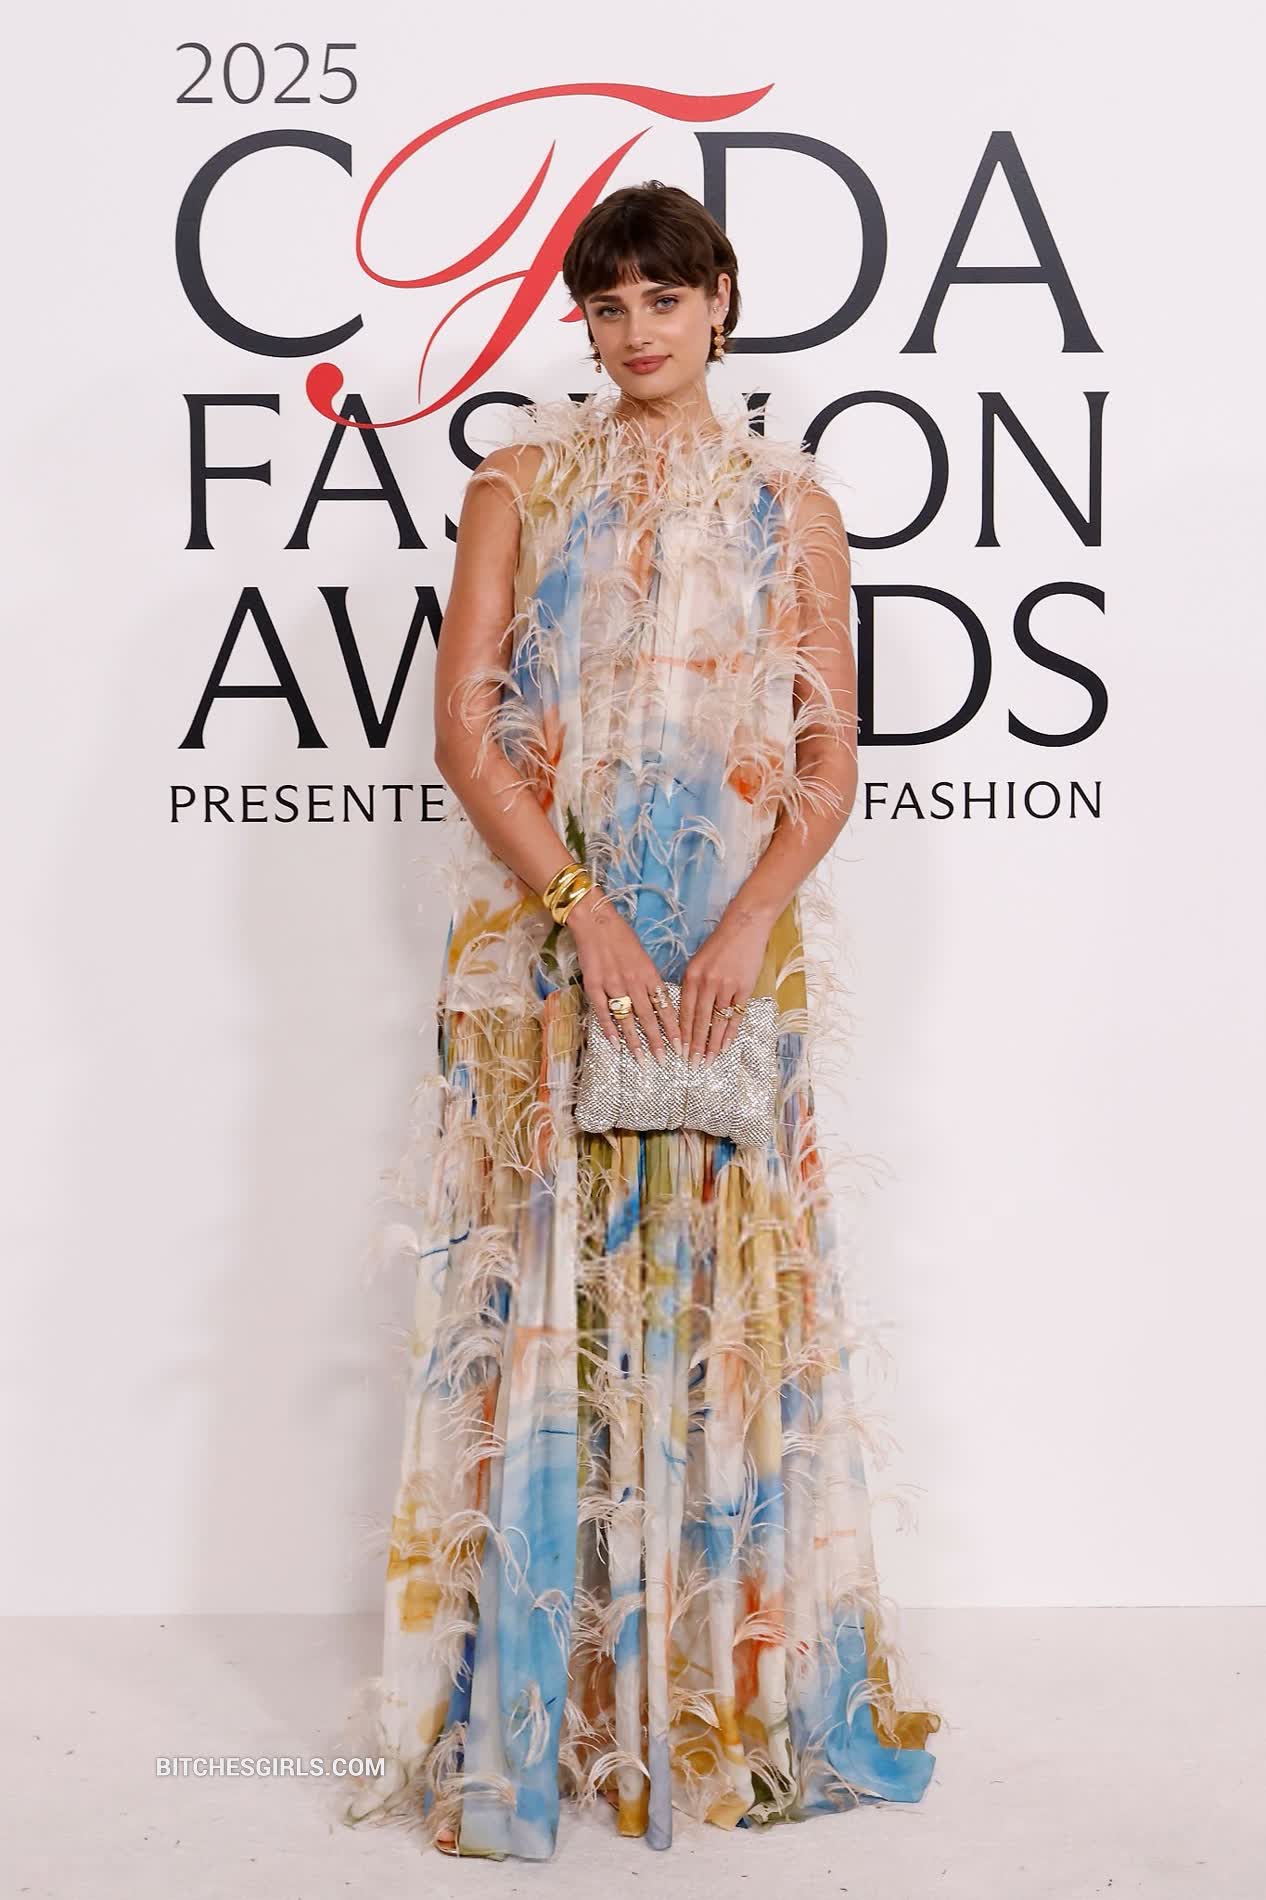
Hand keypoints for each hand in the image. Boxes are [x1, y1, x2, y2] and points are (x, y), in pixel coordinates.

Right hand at [566, 887, 681, 1065]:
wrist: (596, 922)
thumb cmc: (622, 937)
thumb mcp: (644, 957)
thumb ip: (651, 980)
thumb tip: (659, 1003)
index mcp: (649, 974)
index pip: (665, 1007)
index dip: (673, 1028)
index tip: (681, 1046)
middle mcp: (634, 982)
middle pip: (648, 1017)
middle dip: (657, 1041)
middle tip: (664, 1061)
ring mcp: (613, 985)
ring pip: (627, 1019)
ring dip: (635, 1041)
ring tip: (641, 1060)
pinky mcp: (594, 986)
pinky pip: (603, 1012)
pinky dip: (609, 1029)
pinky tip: (615, 1044)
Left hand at [678, 900, 774, 1066]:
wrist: (745, 927)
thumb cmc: (720, 944)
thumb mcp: (698, 961)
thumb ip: (692, 984)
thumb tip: (688, 1011)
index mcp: (691, 976)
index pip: (683, 1011)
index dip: (681, 1033)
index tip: (679, 1051)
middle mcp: (706, 983)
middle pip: (698, 1020)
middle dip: (695, 1045)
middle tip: (692, 1064)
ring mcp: (726, 987)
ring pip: (717, 1021)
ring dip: (712, 1044)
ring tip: (709, 1060)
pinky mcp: (743, 988)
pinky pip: (735, 1016)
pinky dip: (730, 1032)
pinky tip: (726, 1045)